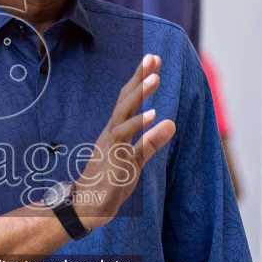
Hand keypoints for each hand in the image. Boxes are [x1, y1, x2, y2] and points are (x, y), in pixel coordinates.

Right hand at [69, 54, 176, 229]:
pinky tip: (153, 114)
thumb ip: (152, 141)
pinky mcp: (112, 155)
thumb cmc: (111, 182)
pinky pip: (125, 136)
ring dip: (140, 94)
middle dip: (139, 77)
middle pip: (126, 98)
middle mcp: (112, 131)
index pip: (129, 100)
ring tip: (156, 77)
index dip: (140, 80)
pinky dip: (138, 124)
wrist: (90, 205)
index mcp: (117, 130)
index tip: (153, 61)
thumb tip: (171, 122)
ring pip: (124, 112)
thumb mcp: (136, 159)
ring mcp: (110, 141)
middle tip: (153, 56)